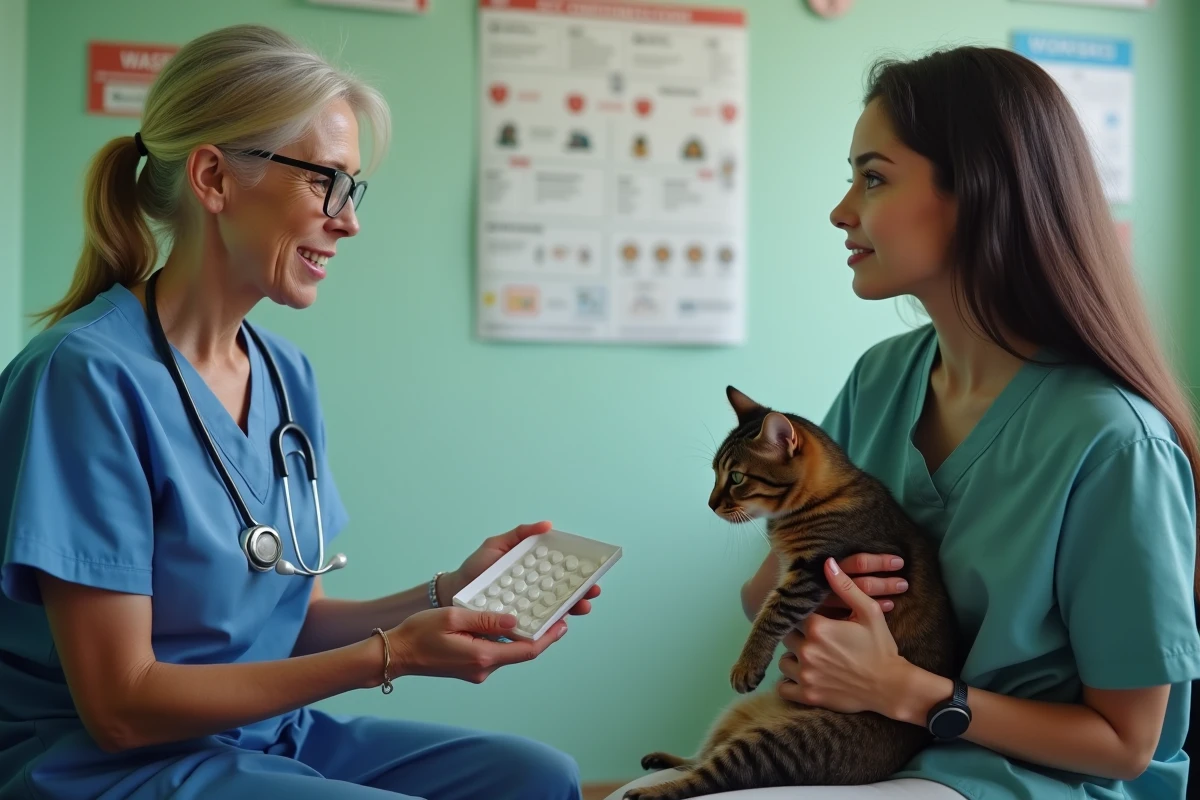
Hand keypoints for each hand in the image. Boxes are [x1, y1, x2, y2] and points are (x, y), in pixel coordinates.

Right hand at [389, 606, 566, 683]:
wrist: (396, 654)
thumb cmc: (420, 633)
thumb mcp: (453, 617)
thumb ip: (486, 619)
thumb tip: (514, 620)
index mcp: (483, 656)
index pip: (527, 650)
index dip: (548, 637)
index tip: (563, 623)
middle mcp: (484, 668)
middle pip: (522, 652)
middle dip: (540, 634)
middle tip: (557, 613)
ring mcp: (477, 671)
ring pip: (509, 652)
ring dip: (523, 636)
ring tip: (536, 613)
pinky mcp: (471, 667)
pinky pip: (495, 652)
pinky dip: (506, 639)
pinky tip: (508, 622)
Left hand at [441, 521, 600, 614]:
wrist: (454, 592)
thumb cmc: (476, 568)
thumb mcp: (497, 545)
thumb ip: (521, 534)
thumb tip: (548, 525)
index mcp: (534, 573)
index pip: (561, 574)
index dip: (579, 575)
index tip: (593, 574)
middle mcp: (533, 592)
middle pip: (564, 594)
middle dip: (581, 594)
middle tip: (591, 593)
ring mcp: (526, 610)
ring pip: (554, 611)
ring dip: (571, 610)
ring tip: (581, 608)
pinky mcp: (516, 626)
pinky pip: (536, 626)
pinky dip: (548, 625)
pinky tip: (558, 623)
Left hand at [776, 557, 910, 715]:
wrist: (891, 686)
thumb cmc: (880, 647)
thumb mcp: (869, 612)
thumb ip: (845, 586)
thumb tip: (827, 562)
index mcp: (818, 627)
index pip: (794, 615)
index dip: (803, 617)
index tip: (814, 621)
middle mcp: (807, 650)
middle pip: (787, 637)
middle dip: (799, 638)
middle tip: (817, 641)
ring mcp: (806, 674)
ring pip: (784, 661)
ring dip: (794, 659)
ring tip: (813, 659)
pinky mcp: (808, 695)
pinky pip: (783, 687)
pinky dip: (789, 683)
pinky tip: (805, 676)